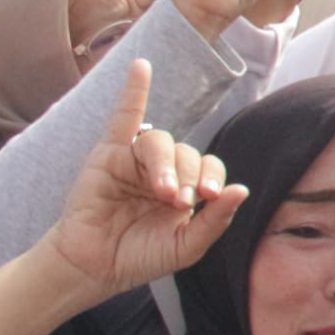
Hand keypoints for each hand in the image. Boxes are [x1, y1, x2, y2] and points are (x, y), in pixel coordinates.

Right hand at [36, 62, 246, 305]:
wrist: (93, 267)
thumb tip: (241, 189)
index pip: (209, 168)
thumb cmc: (140, 257)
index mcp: (186, 187)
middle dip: (187, 177)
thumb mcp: (186, 247)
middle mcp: (164, 169)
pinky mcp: (108, 154)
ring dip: (165, 164)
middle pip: (187, 154)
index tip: (206, 197)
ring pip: (160, 142)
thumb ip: (214, 221)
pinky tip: (141, 67)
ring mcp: (136, 159)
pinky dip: (134, 90)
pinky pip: (124, 116)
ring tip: (161, 191)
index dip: (212, 178)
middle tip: (177, 202)